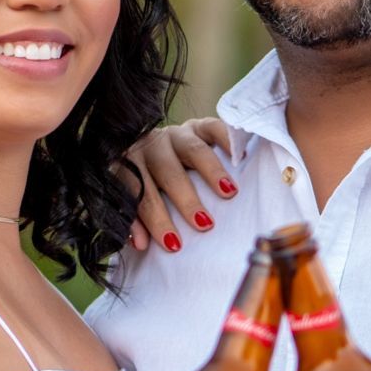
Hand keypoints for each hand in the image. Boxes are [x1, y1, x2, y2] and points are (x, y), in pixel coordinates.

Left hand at [119, 118, 235, 251]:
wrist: (152, 144)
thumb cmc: (145, 182)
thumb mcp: (134, 199)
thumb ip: (135, 221)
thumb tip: (140, 245)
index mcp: (130, 165)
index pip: (140, 192)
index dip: (155, 219)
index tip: (173, 243)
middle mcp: (151, 146)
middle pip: (168, 173)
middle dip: (186, 200)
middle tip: (204, 224)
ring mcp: (175, 134)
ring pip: (193, 150)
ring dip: (211, 172)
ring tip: (228, 193)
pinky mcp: (197, 126)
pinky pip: (213, 128)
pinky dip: (227, 140)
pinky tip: (240, 157)